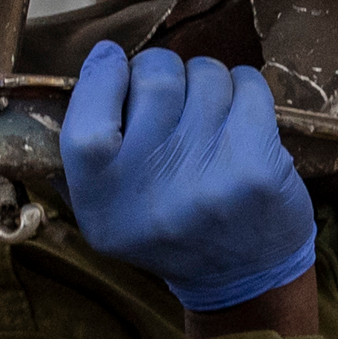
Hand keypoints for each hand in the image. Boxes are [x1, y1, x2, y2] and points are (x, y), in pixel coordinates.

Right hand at [61, 42, 317, 313]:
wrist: (241, 276)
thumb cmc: (166, 228)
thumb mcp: (103, 212)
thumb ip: (82, 155)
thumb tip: (91, 67)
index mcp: (101, 201)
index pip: (88, 121)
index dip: (102, 76)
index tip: (112, 62)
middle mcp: (150, 192)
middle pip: (154, 79)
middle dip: (161, 71)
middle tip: (170, 95)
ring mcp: (206, 179)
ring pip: (205, 74)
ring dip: (205, 81)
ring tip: (206, 117)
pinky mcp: (255, 168)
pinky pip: (248, 85)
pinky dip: (243, 86)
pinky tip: (239, 115)